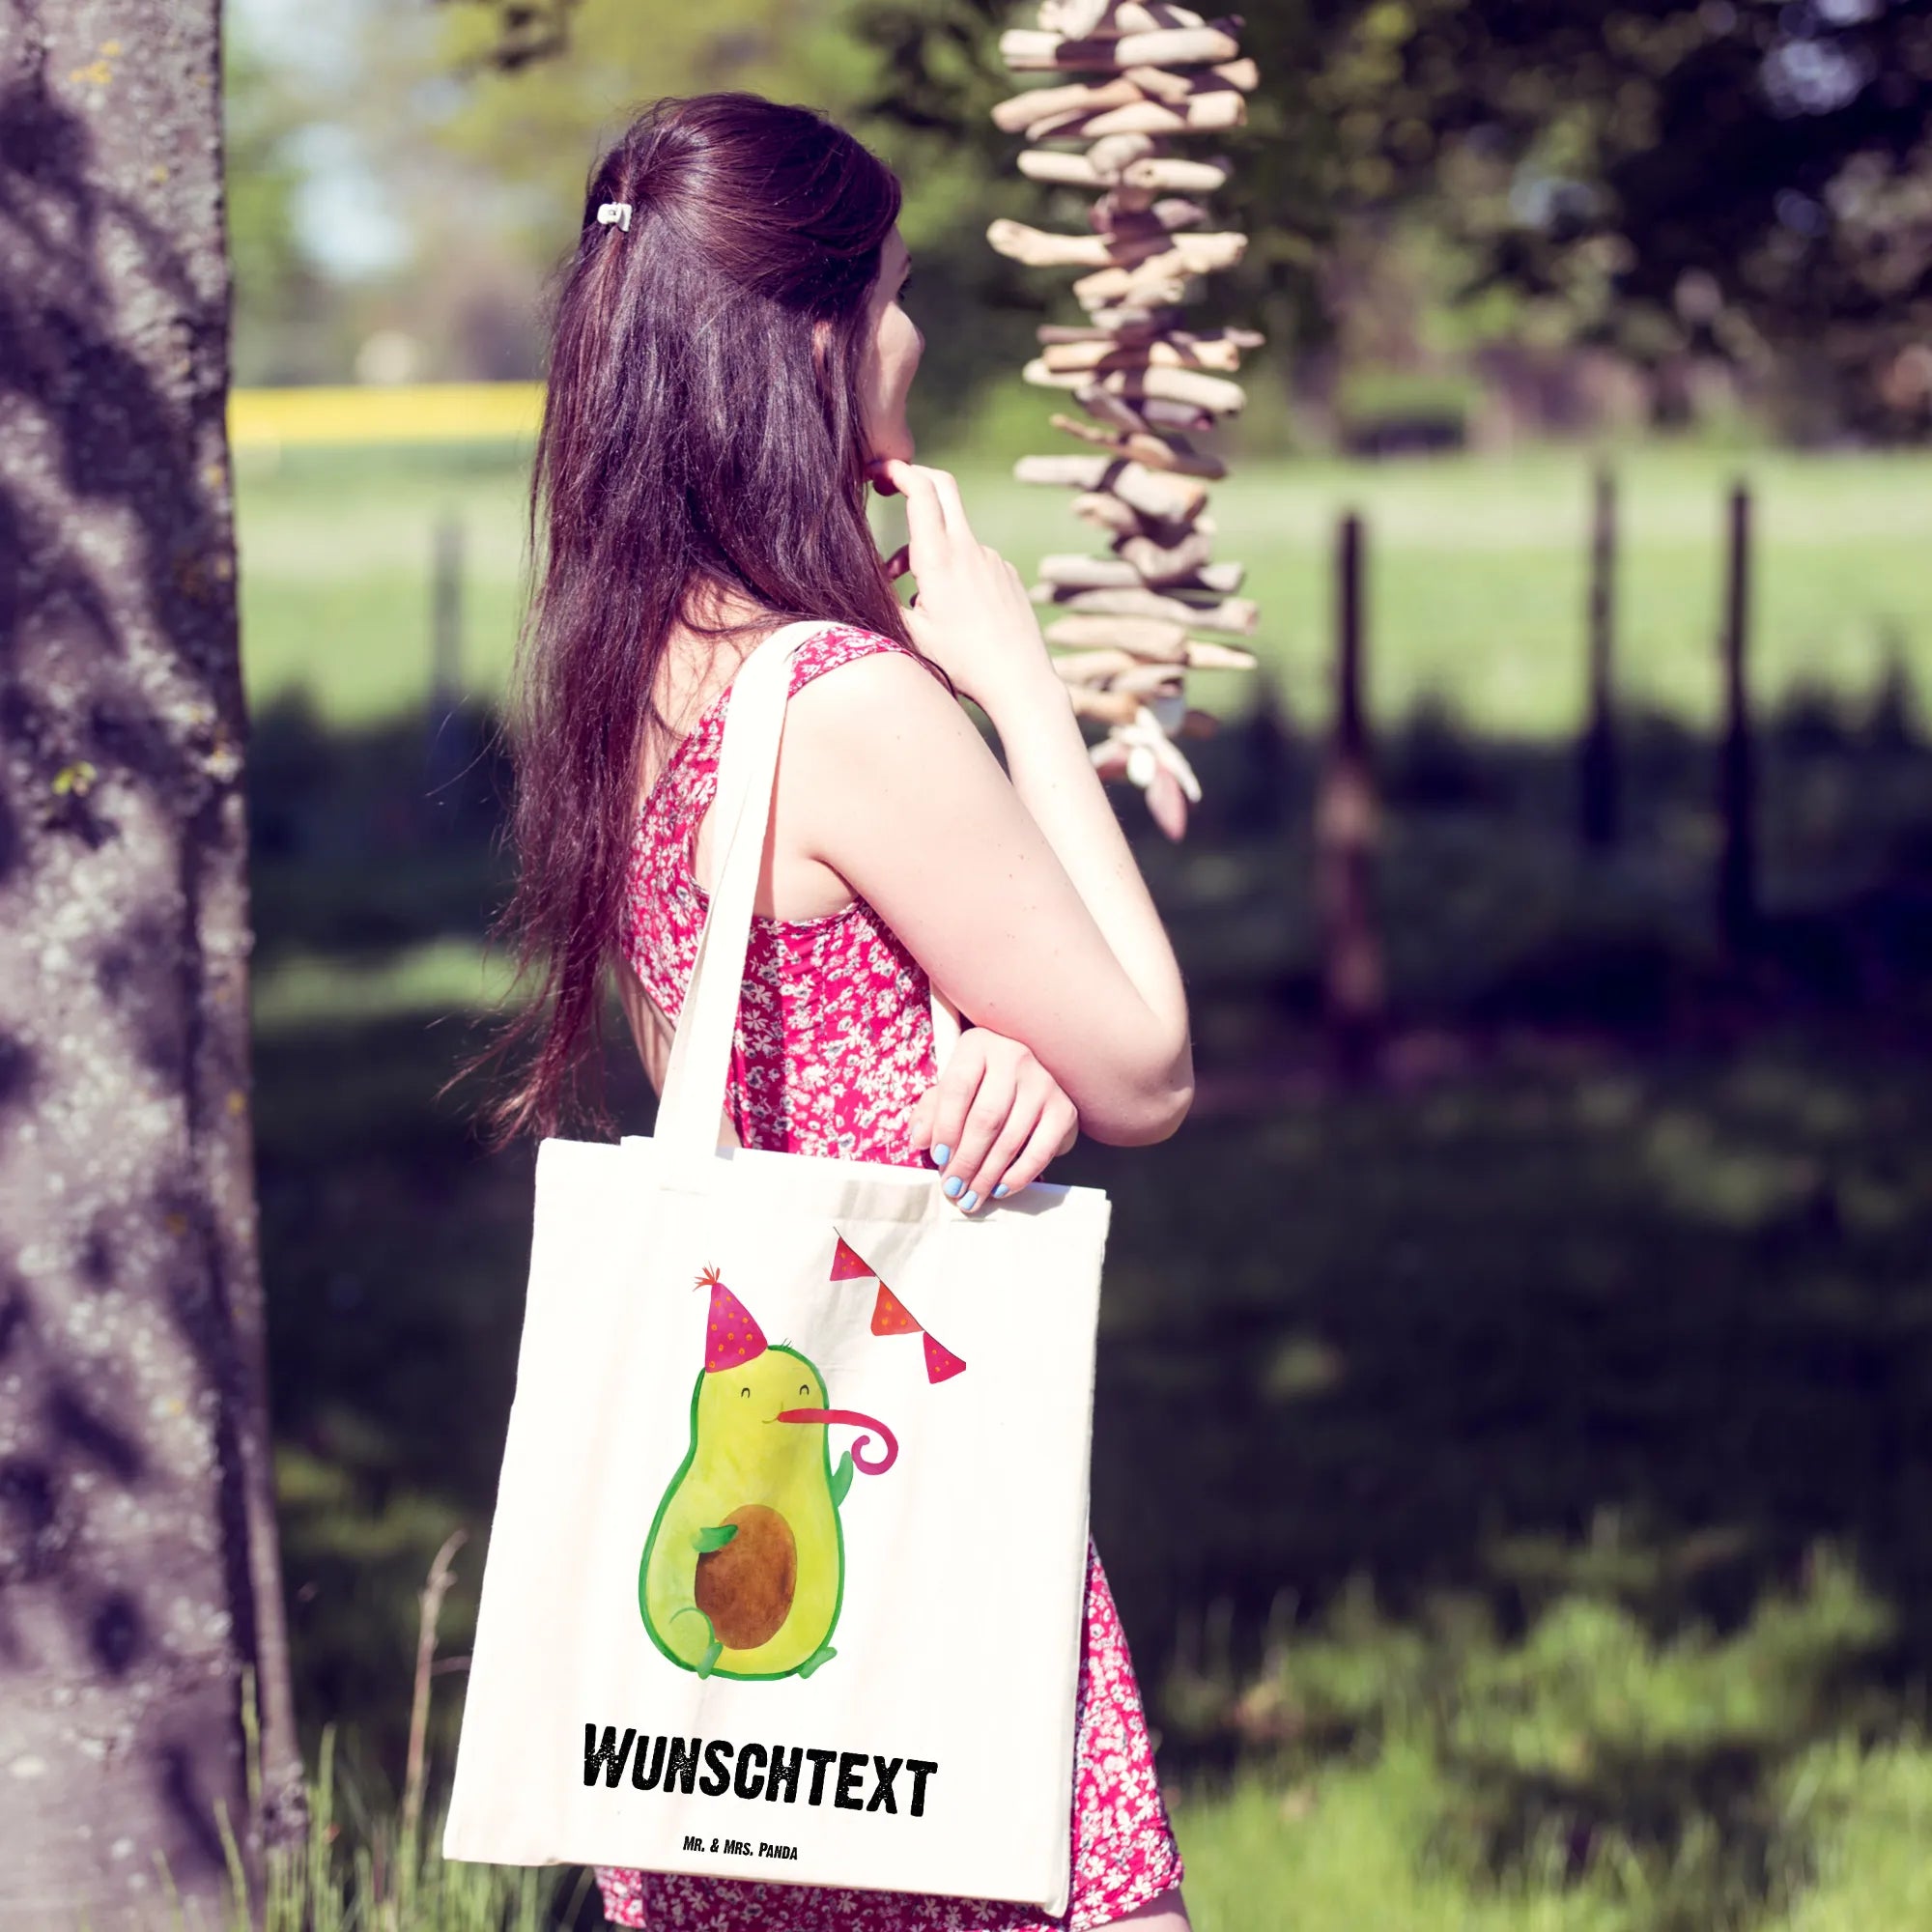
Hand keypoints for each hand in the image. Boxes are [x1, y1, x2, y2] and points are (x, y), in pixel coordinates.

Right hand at [867, 457, 1054, 714]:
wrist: (1020, 680)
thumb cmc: (963, 663)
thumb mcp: (911, 634)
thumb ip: (884, 599)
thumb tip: (864, 580)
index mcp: (940, 558)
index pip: (921, 491)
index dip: (897, 471)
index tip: (877, 470)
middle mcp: (969, 549)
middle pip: (943, 487)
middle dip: (914, 478)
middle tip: (890, 486)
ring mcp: (992, 559)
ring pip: (953, 533)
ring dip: (927, 546)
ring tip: (912, 591)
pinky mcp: (1006, 573)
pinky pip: (973, 558)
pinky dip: (952, 568)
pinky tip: (951, 608)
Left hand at [906, 1026, 1078, 1212]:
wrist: (1028, 1081)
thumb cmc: (979, 1086)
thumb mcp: (949, 1090)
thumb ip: (930, 1112)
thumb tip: (921, 1139)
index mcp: (978, 1046)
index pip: (958, 1088)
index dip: (945, 1127)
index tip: (938, 1158)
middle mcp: (1014, 1057)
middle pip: (986, 1118)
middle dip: (966, 1160)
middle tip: (953, 1188)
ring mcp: (1043, 1082)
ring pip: (1011, 1138)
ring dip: (987, 1175)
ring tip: (971, 1196)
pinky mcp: (1064, 1109)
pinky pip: (1040, 1151)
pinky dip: (1019, 1175)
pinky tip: (1000, 1188)